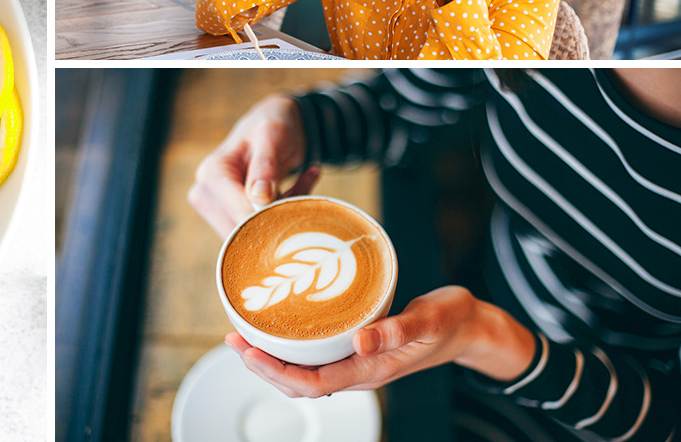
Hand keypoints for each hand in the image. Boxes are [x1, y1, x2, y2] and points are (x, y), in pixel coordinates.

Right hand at [187, 95, 319, 237]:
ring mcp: (214, 208)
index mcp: (212, 174)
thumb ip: (266, 165)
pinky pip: (254, 232)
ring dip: (281, 217)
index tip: (299, 205)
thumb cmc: (273, 125)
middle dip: (278, 217)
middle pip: (243, 229)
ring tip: (301, 187)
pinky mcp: (225, 217)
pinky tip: (294, 191)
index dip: (272, 216)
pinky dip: (279, 217)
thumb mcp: (273, 136)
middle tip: (306, 193)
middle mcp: (205, 193)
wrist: (273, 125)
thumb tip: (258, 198)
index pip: (241, 214)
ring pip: (250, 235)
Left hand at [226, 286, 536, 396]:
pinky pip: (316, 358)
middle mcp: (359, 372)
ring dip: (272, 360)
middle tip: (233, 339)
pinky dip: (290, 349)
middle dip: (263, 367)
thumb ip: (396, 330)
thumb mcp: (427, 321)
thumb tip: (360, 340)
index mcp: (370, 371)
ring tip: (244, 338)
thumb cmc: (450, 322)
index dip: (276, 371)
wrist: (469, 327)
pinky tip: (277, 331)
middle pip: (299, 384)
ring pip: (304, 374)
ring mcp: (358, 363)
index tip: (248, 350)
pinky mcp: (358, 349)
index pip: (312, 383)